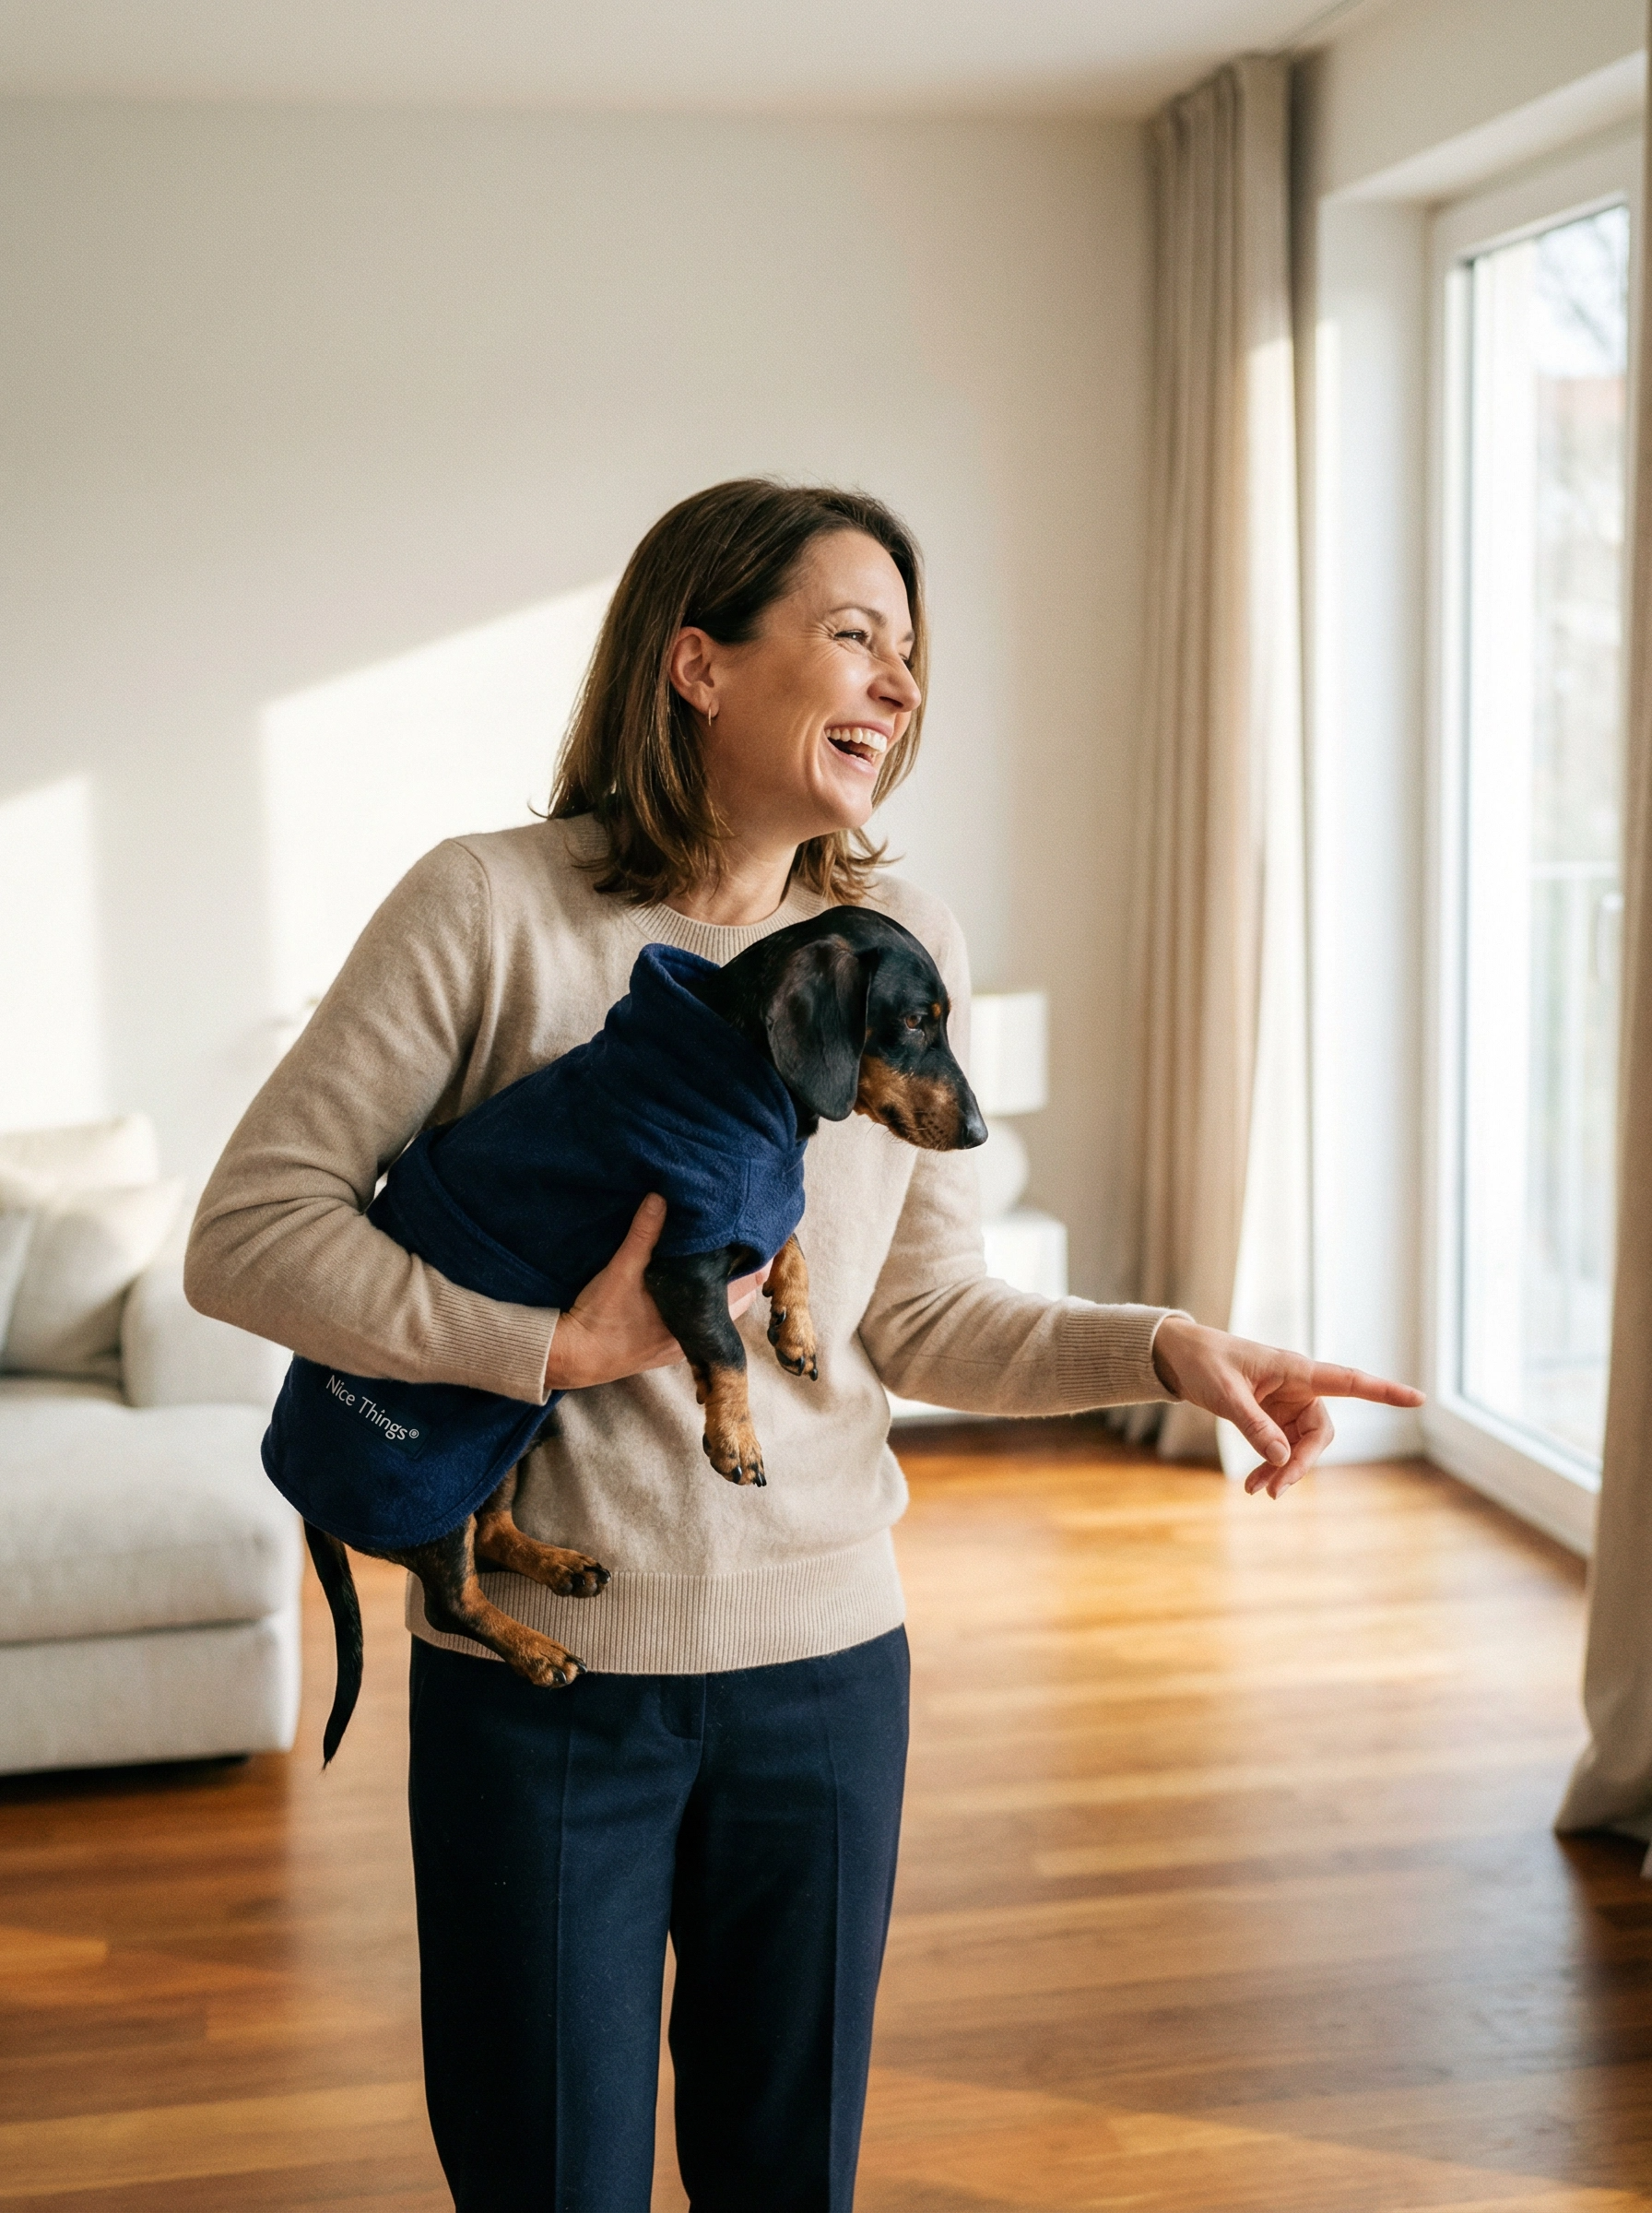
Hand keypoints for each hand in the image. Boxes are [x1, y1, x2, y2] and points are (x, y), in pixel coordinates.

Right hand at [544, 1194, 762, 1392]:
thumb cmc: (601, 1316)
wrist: (576, 1356)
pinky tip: (695, 1285)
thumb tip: (660, 1198)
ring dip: (724, 1287)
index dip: (755, 1260)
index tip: (759, 1236)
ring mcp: (684, 1342)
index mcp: (697, 1314)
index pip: (746, 1285)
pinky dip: (706, 1302)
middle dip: (743, 1271)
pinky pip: (700, 1322)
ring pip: (721, 1311)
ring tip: (723, 1257)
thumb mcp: (622, 1269)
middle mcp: (697, 1333)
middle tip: (743, 1239)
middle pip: (740, 1298)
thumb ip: (644, 1234)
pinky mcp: (668, 1347)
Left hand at [1150, 1315, 1423, 1498]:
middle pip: (1320, 1432)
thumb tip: (1282, 1458)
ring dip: (1282, 1470)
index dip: (1383, 1391)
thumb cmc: (1205, 1363)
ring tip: (1255, 1491)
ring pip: (1300, 1446)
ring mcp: (1286, 1404)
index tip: (1418, 1399)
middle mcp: (1299, 1387)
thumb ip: (1254, 1425)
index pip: (1349, 1380)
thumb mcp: (1225, 1395)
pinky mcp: (1272, 1417)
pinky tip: (1251, 1484)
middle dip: (1302, 1463)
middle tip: (1275, 1490)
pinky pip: (1281, 1447)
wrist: (1180, 1356)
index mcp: (1296, 1370)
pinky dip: (1269, 1466)